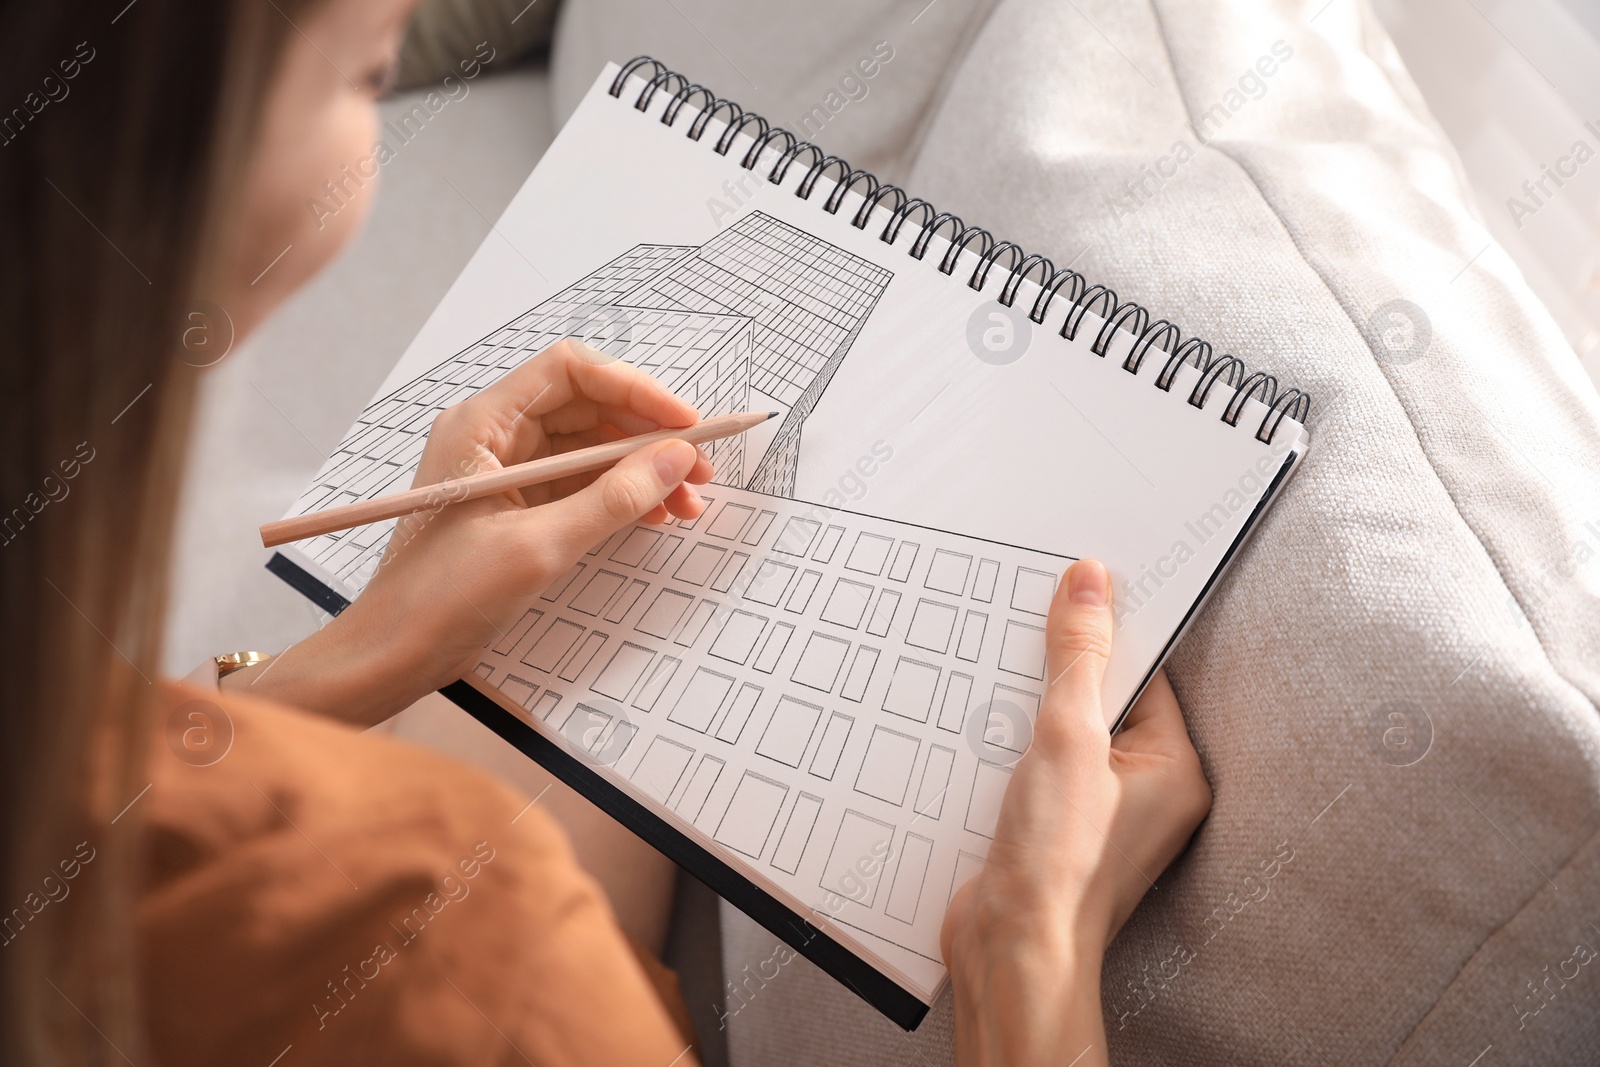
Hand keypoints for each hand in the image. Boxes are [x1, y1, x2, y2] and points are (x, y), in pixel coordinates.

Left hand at [226, 340, 714, 723]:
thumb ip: (612, 499)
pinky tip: (652, 516)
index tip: (684, 424)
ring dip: (641, 469)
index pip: (571, 373)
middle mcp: (493, 436)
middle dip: (648, 435)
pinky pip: (579, 482)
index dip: (634, 390)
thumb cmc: (440, 599)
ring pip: (589, 447)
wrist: (392, 655)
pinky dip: (619, 495)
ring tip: (685, 504)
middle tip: (697, 470)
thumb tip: (674, 460)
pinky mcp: (515, 505)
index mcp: (482, 424)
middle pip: (587, 407)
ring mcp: (505, 470)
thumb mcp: (538, 547)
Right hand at [941, 559, 1211, 1066]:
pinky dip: (1005, 744)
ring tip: (994, 685)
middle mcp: (1144, 790)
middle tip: (1021, 631)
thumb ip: (1079, 656)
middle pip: (1100, 699)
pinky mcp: (1052, 827)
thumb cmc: (1060, 862)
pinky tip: (975, 729)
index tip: (1070, 590)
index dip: (1106, 632)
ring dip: (1025, 709)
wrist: (1010, 950)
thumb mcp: (1070, 737)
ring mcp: (1097, 812)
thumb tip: (1091, 582)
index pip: (1146, 673)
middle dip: (1058, 672)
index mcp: (1175, 769)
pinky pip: (1033, 763)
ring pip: (1061, 731)